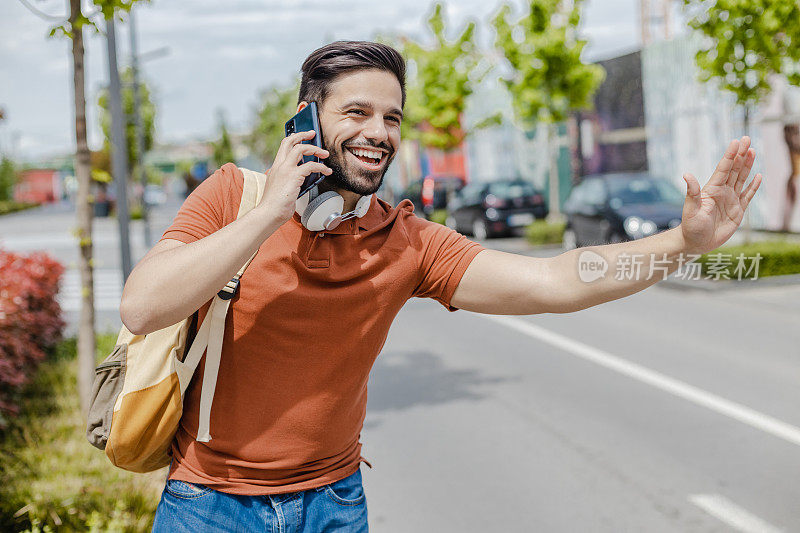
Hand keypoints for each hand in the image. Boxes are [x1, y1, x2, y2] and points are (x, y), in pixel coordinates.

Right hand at [256, 130, 330, 224]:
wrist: (269, 213)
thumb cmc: (275, 205)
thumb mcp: (281, 187)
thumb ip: (289, 179)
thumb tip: (303, 178)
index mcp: (276, 167)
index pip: (284, 146)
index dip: (294, 138)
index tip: (302, 135)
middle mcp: (279, 165)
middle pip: (290, 141)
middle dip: (303, 135)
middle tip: (313, 134)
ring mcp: (286, 169)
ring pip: (301, 149)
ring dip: (315, 149)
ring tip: (324, 154)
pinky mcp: (293, 176)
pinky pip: (311, 166)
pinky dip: (321, 167)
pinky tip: (326, 171)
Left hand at [680, 136, 761, 254]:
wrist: (696, 243)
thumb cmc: (690, 227)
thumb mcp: (691, 209)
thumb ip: (692, 192)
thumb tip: (686, 174)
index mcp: (712, 189)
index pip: (723, 169)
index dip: (730, 155)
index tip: (736, 142)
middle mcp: (722, 192)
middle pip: (734, 170)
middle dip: (741, 154)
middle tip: (747, 139)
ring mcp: (731, 200)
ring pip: (741, 179)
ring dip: (747, 166)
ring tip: (752, 151)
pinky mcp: (738, 211)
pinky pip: (748, 195)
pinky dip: (753, 186)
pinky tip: (758, 176)